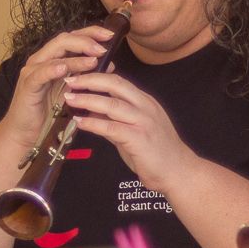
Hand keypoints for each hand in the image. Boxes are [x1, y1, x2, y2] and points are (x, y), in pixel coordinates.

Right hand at [0, 25, 123, 151]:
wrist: (25, 132)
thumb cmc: (47, 112)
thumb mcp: (71, 90)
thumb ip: (85, 75)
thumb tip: (109, 64)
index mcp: (52, 58)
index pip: (72, 37)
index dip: (91, 32)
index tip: (110, 35)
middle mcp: (41, 60)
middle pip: (64, 39)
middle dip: (86, 40)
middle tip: (104, 46)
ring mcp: (32, 71)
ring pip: (55, 55)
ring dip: (76, 56)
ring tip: (94, 58)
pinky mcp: (28, 85)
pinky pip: (40, 74)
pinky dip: (53, 69)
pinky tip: (64, 68)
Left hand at [60, 72, 196, 193]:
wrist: (178, 172)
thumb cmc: (156, 153)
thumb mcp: (134, 131)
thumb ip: (114, 121)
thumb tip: (92, 114)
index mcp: (145, 102)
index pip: (118, 81)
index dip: (97, 76)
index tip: (78, 75)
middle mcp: (145, 107)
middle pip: (115, 85)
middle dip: (90, 80)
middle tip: (69, 80)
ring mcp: (144, 122)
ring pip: (112, 104)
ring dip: (88, 100)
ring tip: (70, 98)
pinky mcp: (140, 139)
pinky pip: (112, 128)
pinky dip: (94, 124)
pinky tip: (80, 122)